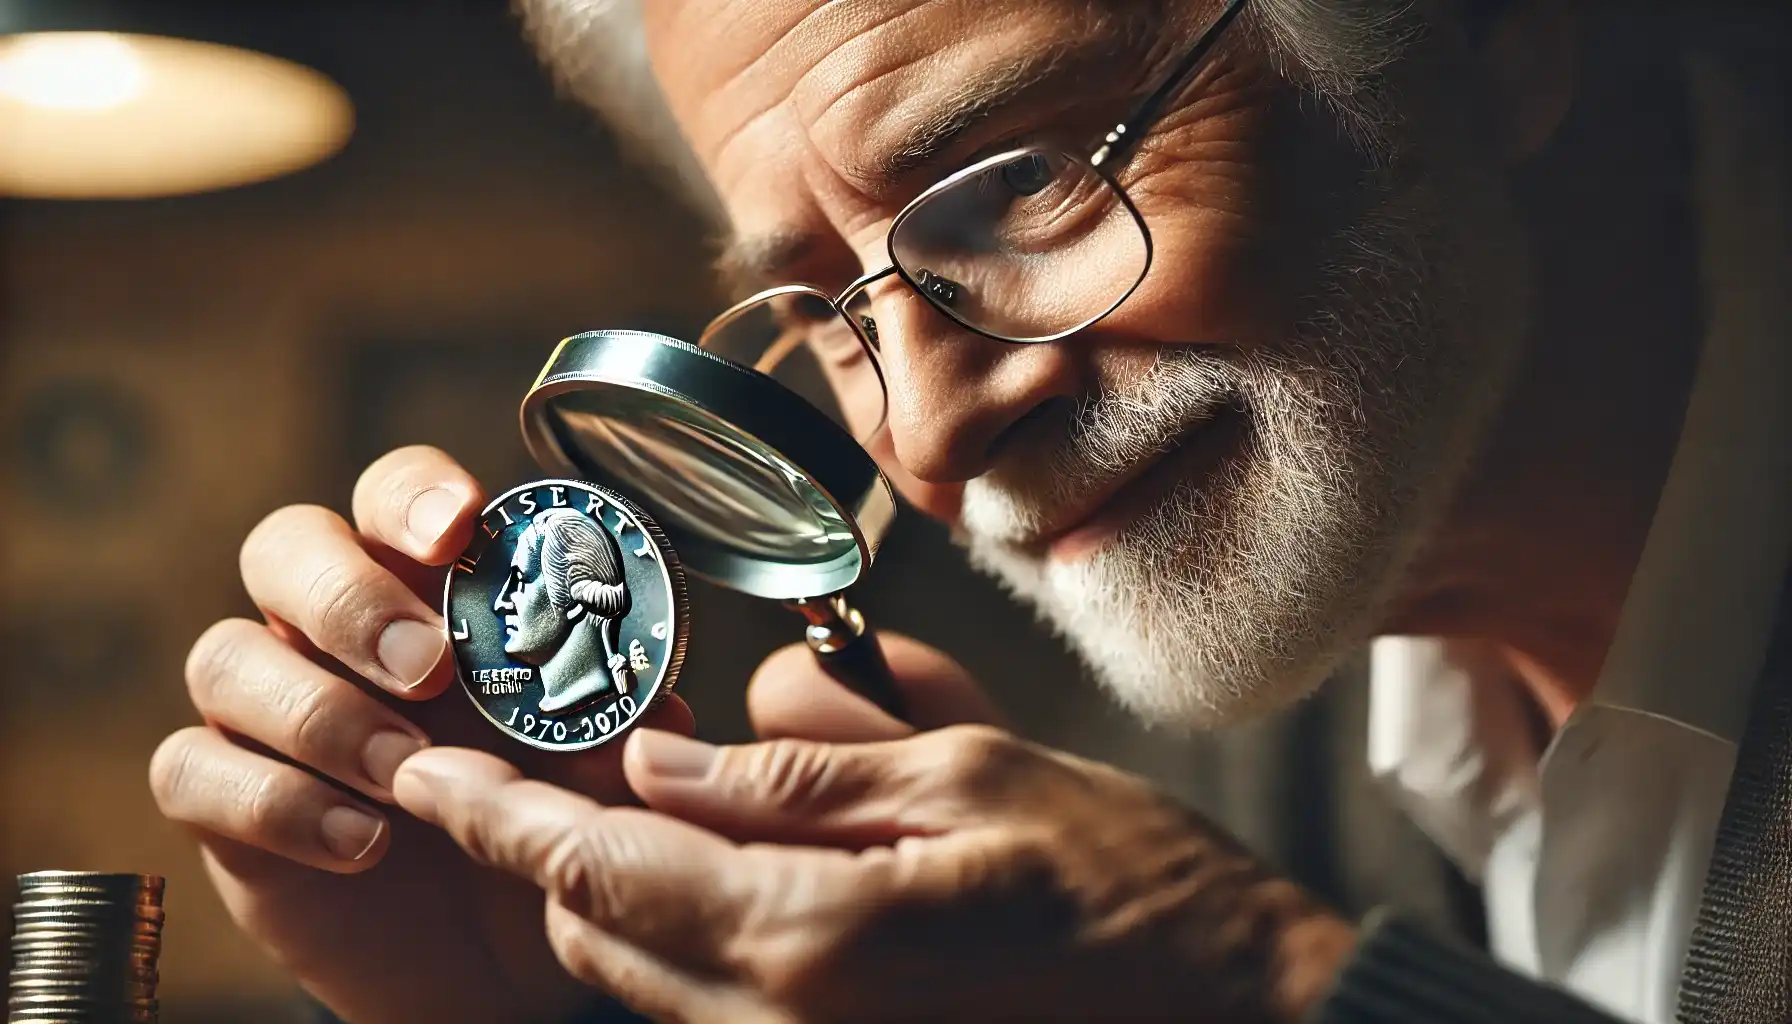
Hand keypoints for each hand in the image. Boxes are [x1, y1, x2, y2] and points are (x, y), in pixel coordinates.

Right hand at [148, 446, 694, 1023]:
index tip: (457, 530)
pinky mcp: (219, 798)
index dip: (413, 496)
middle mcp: (329, 627)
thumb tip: (661, 708)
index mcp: (424, 587)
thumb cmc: (536, 825)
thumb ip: (616, 736)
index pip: (391, 495)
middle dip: (350, 597)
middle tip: (427, 665)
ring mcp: (265, 706)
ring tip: (405, 773)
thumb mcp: (593, 782)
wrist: (484, 959)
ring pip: (224, 656)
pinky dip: (274, 802)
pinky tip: (361, 843)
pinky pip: (189, 768)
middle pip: (284, 546)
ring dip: (319, 710)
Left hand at [393, 650, 1356, 1023]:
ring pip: (641, 973)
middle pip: (592, 927)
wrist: (1230, 1016)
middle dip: (553, 841)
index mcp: (803, 938)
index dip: (488, 812)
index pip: (590, 867)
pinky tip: (745, 866)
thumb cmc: (1126, 888)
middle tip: (568, 747)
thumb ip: (798, 778)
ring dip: (618, 887)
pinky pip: (711, 1007)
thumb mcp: (970, 779)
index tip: (417, 766)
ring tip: (664, 798)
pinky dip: (687, 932)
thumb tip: (661, 763)